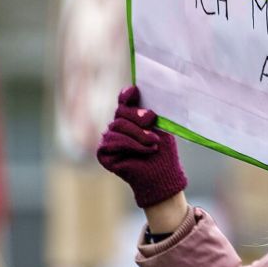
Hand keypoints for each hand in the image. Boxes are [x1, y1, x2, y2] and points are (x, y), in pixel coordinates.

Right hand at [96, 86, 186, 207]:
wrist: (162, 175)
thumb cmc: (163, 152)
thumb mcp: (159, 128)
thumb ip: (149, 113)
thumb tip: (144, 93)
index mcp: (131, 118)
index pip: (124, 101)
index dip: (127, 95)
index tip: (134, 91)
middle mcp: (118, 127)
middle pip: (121, 112)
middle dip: (138, 117)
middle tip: (151, 121)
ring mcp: (109, 139)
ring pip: (117, 126)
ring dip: (138, 134)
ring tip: (153, 144)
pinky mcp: (103, 153)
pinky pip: (113, 141)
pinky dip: (131, 145)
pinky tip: (144, 150)